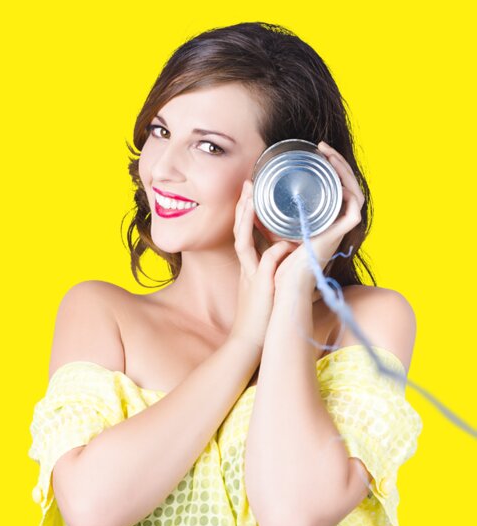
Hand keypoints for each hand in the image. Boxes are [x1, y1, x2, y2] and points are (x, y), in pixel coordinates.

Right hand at [229, 179, 299, 350]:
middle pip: (238, 230)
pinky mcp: (259, 289)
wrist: (250, 342)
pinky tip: (285, 244)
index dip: (246, 211)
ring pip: (243, 243)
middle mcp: (246, 267)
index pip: (244, 232)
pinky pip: (266, 266)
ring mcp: (249, 276)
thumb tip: (287, 250)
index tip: (251, 192)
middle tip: (248, 183)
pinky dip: (275, 254)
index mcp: (249, 265)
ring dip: (247, 220)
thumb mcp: (266, 287)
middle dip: (242, 206)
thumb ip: (274, 268)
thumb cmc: (262, 316)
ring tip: (252, 199)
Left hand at [273, 140, 363, 298]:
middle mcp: (336, 222)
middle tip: (322, 147)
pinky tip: (336, 172)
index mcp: (324, 220)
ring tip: (327, 153)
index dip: (329, 168)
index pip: (333, 188)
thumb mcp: (269, 227)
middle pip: (345, 185)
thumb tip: (249, 185)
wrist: (286, 283)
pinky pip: (354, 203)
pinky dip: (348, 186)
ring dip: (343, 168)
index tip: (316, 152)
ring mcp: (341, 227)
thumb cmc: (278, 262)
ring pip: (352, 189)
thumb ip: (261, 210)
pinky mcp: (344, 231)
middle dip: (336, 162)